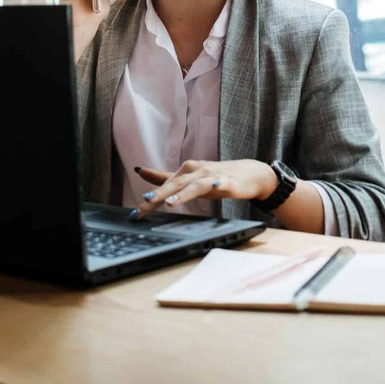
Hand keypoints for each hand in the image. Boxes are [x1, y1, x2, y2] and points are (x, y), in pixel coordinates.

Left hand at [130, 159, 277, 218]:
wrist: (249, 173)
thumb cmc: (216, 177)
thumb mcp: (188, 178)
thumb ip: (165, 177)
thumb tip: (140, 171)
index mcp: (186, 171)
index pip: (164, 185)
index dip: (150, 198)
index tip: (135, 213)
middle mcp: (197, 171)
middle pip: (175, 183)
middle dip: (159, 194)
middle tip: (145, 202)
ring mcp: (213, 176)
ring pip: (195, 185)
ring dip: (183, 192)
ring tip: (171, 202)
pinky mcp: (229, 182)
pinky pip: (222, 184)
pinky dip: (219, 184)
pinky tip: (216, 187)